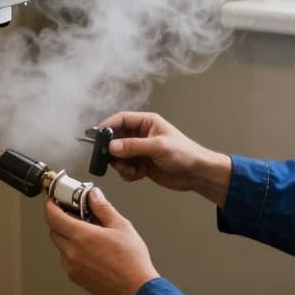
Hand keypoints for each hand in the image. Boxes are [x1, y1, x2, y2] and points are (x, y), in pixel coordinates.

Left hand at [44, 190, 158, 294]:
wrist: (136, 289)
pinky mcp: (75, 278)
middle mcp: (72, 252)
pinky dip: (73, 252)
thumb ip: (103, 208)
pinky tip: (91, 251)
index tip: (54, 201)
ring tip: (88, 235)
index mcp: (81, 236)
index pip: (52, 216)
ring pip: (60, 246)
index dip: (51, 205)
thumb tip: (94, 195)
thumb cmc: (131, 261)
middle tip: (75, 215)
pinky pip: (67, 260)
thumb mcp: (121, 226)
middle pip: (54, 231)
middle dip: (61, 220)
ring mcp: (72, 267)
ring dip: (68, 237)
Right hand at [98, 111, 232, 205]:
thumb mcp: (158, 147)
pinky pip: (125, 168)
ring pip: (118, 155)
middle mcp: (141, 135)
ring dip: (120, 164)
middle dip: (112, 150)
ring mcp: (140, 150)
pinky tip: (139, 174)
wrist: (197, 174)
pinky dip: (128, 173)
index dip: (107, 126)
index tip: (96, 136)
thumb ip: (133, 146)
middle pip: (116, 138)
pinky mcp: (141, 165)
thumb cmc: (186, 153)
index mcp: (147, 122)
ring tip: (132, 169)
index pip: (121, 119)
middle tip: (110, 158)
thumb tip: (112, 146)